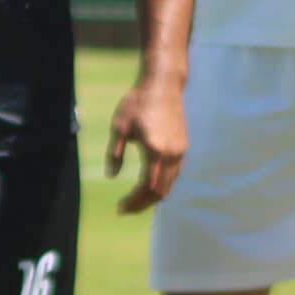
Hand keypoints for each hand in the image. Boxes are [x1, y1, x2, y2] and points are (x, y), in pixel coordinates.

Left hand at [106, 73, 187, 212]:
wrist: (163, 85)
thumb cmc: (138, 102)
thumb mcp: (120, 126)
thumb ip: (115, 153)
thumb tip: (111, 175)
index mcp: (154, 150)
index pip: (146, 187)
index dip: (134, 201)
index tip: (120, 208)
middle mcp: (171, 154)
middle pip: (160, 191)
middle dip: (142, 204)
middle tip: (126, 209)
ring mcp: (180, 151)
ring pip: (169, 184)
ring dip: (153, 197)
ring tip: (136, 202)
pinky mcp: (183, 147)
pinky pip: (174, 174)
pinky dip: (163, 185)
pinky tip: (150, 187)